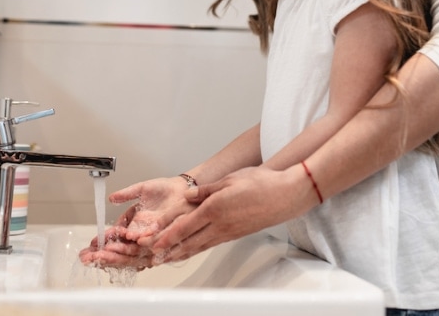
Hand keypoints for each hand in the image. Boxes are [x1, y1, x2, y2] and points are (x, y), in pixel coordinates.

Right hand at [78, 176, 196, 267]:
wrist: (185, 188)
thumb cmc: (165, 190)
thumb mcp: (141, 189)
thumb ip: (127, 195)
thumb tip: (111, 198)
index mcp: (134, 223)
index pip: (115, 236)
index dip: (103, 240)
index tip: (91, 244)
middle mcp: (142, 232)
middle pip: (121, 247)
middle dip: (105, 252)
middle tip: (91, 256)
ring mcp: (152, 234)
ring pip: (133, 248)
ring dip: (118, 250)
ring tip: (106, 252)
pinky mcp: (164, 234)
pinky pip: (150, 240)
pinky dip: (139, 241)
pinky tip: (129, 240)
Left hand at [148, 165, 311, 262]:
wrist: (284, 195)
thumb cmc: (260, 183)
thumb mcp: (229, 180)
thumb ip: (205, 190)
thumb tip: (188, 196)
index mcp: (214, 209)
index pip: (184, 226)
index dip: (167, 236)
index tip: (154, 242)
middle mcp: (220, 224)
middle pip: (189, 241)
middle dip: (170, 250)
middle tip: (155, 257)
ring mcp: (229, 231)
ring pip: (201, 245)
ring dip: (183, 252)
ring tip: (169, 258)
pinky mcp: (237, 233)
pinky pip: (213, 243)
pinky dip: (200, 248)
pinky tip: (196, 249)